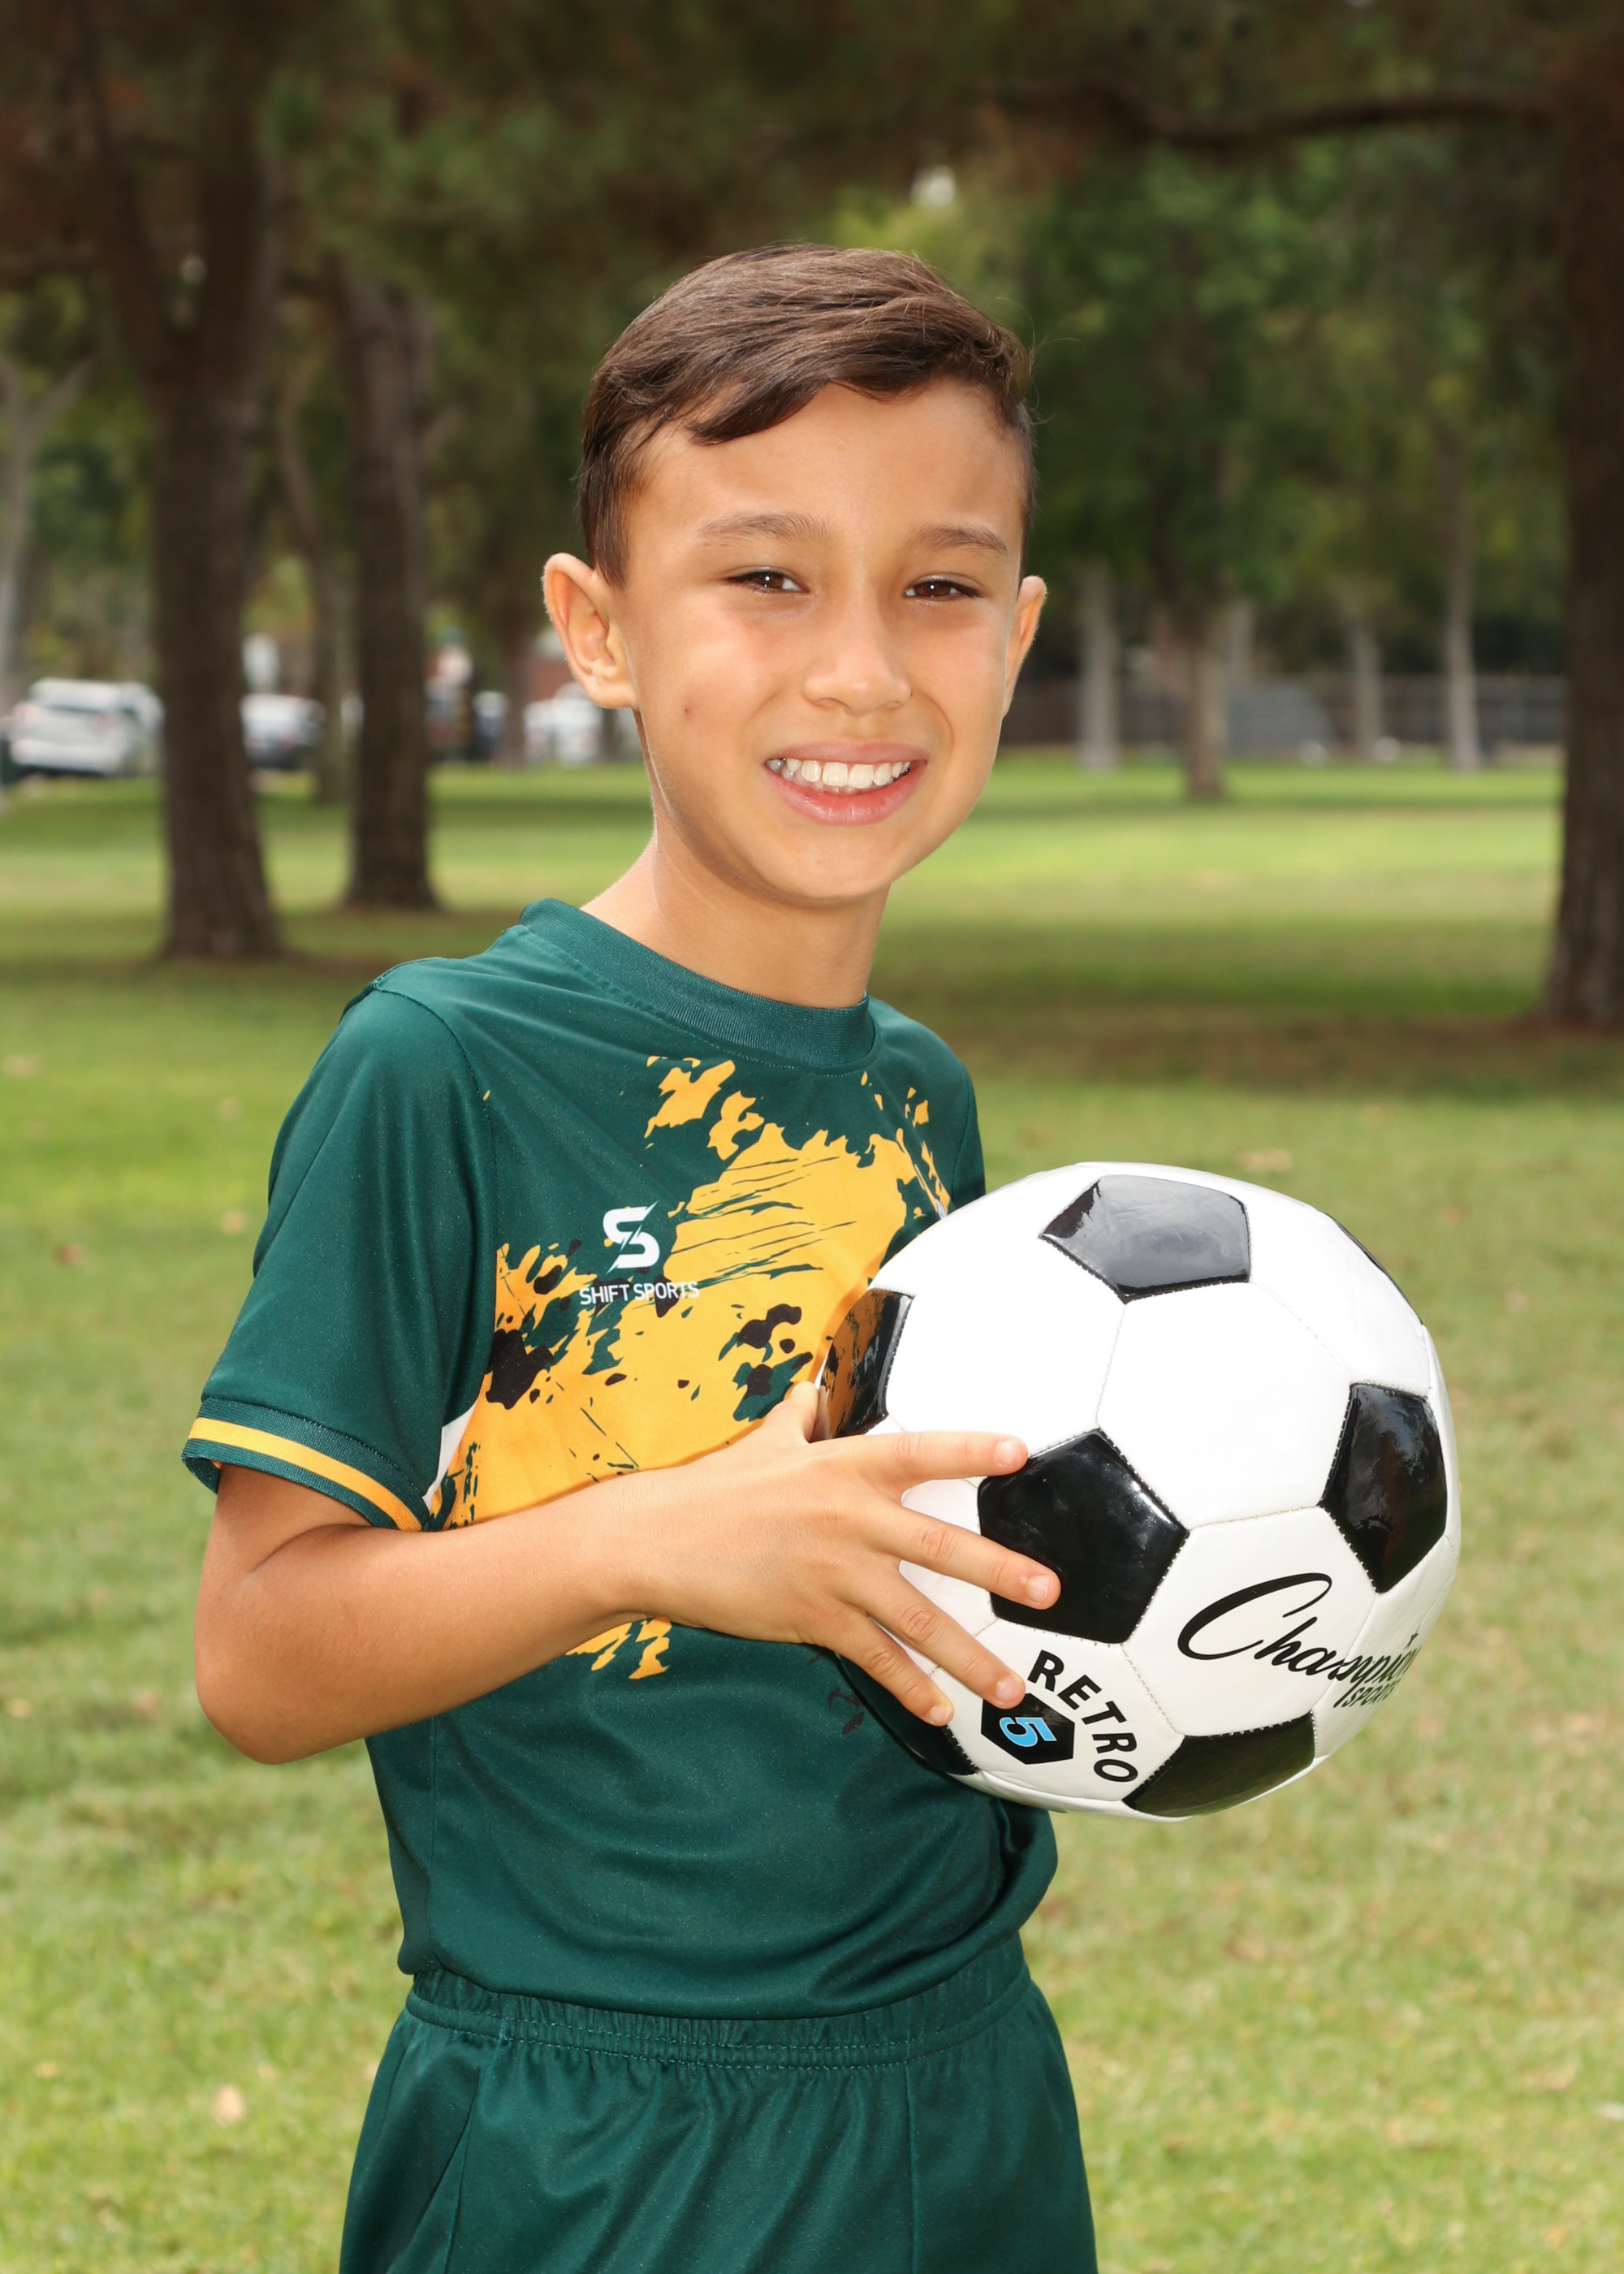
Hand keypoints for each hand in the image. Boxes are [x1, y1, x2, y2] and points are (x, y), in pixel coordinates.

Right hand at [600, 1381, 1058, 1725]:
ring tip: (1013, 1685)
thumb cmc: (711, 1488)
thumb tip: (811, 1388)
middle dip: (1000, 1572)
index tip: (1020, 1453)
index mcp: (842, 1466)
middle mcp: (849, 1518)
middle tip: (1049, 1593)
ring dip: (969, 1656)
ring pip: (917, 1618)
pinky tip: (942, 1711)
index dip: (971, 1451)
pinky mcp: (812, 1618)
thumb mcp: (762, 1441)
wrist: (654, 1539)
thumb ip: (798, 1415)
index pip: (920, 1452)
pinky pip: (874, 1656)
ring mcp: (834, 1573)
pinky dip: (910, 1686)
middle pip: (940, 1545)